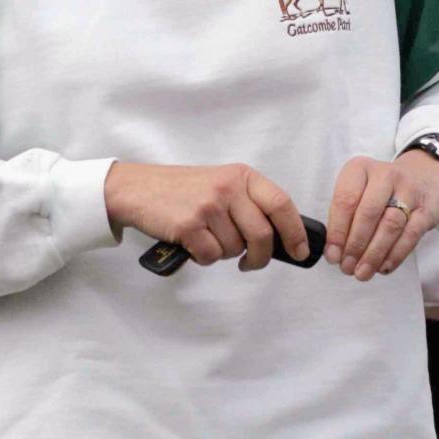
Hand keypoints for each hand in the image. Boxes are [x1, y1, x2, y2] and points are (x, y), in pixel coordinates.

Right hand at [105, 162, 308, 270]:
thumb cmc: (182, 190)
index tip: (300, 250)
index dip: (294, 231)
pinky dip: (203, 257)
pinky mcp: (188, 224)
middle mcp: (227, 187)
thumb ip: (249, 204)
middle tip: (251, 263)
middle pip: (262, 234)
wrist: (137, 188)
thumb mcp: (221, 184)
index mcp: (241, 176)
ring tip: (206, 237)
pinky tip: (192, 243)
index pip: (281, 203)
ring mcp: (208, 205)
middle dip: (260, 256)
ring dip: (223, 253)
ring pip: (234, 249)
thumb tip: (281, 239)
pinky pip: (211, 256)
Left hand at [324, 151, 438, 280]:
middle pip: (368, 213)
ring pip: (390, 225)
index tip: (332, 255)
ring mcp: (409, 190)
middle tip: (346, 267)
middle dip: (355, 245)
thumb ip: (345, 216)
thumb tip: (334, 252)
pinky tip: (383, 267)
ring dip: (373, 254)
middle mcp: (385, 175)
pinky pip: (411, 235)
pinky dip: (395, 255)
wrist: (425, 177)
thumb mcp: (360, 191)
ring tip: (362, 272)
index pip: (345, 200)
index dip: (337, 232)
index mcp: (360, 169)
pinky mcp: (427, 209)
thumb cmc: (382, 190)